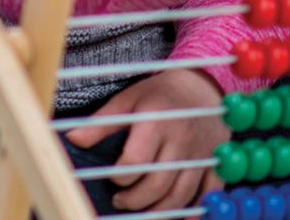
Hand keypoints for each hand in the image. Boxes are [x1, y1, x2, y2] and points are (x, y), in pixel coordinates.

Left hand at [65, 67, 225, 212]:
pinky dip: (198, 209)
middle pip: (158, 184)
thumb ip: (102, 123)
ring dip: (159, 211)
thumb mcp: (129, 99)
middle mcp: (181, 138)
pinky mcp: (216, 159)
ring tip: (143, 210)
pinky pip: (211, 191)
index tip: (113, 177)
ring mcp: (202, 151)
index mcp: (157, 121)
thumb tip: (73, 139)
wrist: (203, 83)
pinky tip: (184, 219)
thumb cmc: (161, 92)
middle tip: (120, 201)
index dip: (120, 176)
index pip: (135, 162)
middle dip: (134, 200)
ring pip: (181, 194)